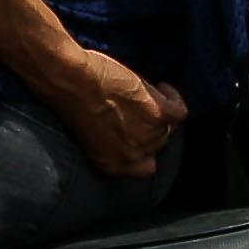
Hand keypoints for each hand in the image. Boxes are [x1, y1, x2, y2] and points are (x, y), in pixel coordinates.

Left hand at [40, 48, 188, 181]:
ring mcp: (148, 136)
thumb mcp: (88, 134)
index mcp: (112, 165)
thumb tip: (123, 129)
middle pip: (156, 144)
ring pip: (167, 127)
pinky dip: (173, 98)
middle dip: (149, 126)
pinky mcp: (158, 113)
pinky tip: (160, 87)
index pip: (142, 168)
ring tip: (145, 94)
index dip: (143, 150)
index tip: (137, 133)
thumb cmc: (68, 100)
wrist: (70, 81)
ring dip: (158, 109)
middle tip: (139, 108)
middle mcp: (132, 156)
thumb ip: (110, 141)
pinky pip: (179, 112)